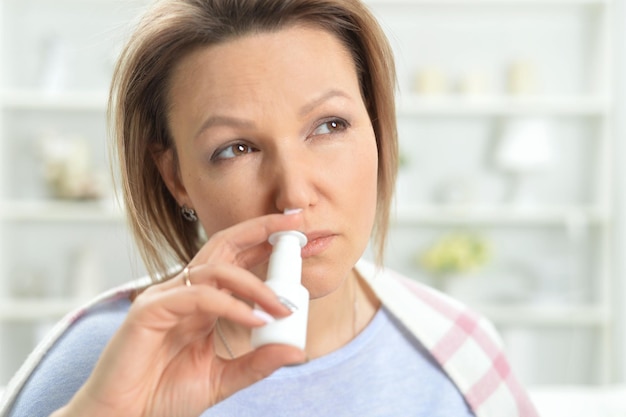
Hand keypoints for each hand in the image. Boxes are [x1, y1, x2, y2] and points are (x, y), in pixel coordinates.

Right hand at [54, 213, 306, 416]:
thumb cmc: (163, 397)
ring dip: (255, 284)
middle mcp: (185, 292)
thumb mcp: (222, 380)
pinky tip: (255, 321)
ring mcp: (166, 298)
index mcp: (202, 303)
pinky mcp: (149, 311)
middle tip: (299, 226)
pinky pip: (197, 296)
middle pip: (225, 246)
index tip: (303, 240)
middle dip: (261, 230)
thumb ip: (256, 363)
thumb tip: (295, 349)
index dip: (267, 245)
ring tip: (284, 308)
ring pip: (215, 268)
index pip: (237, 261)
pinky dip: (230, 305)